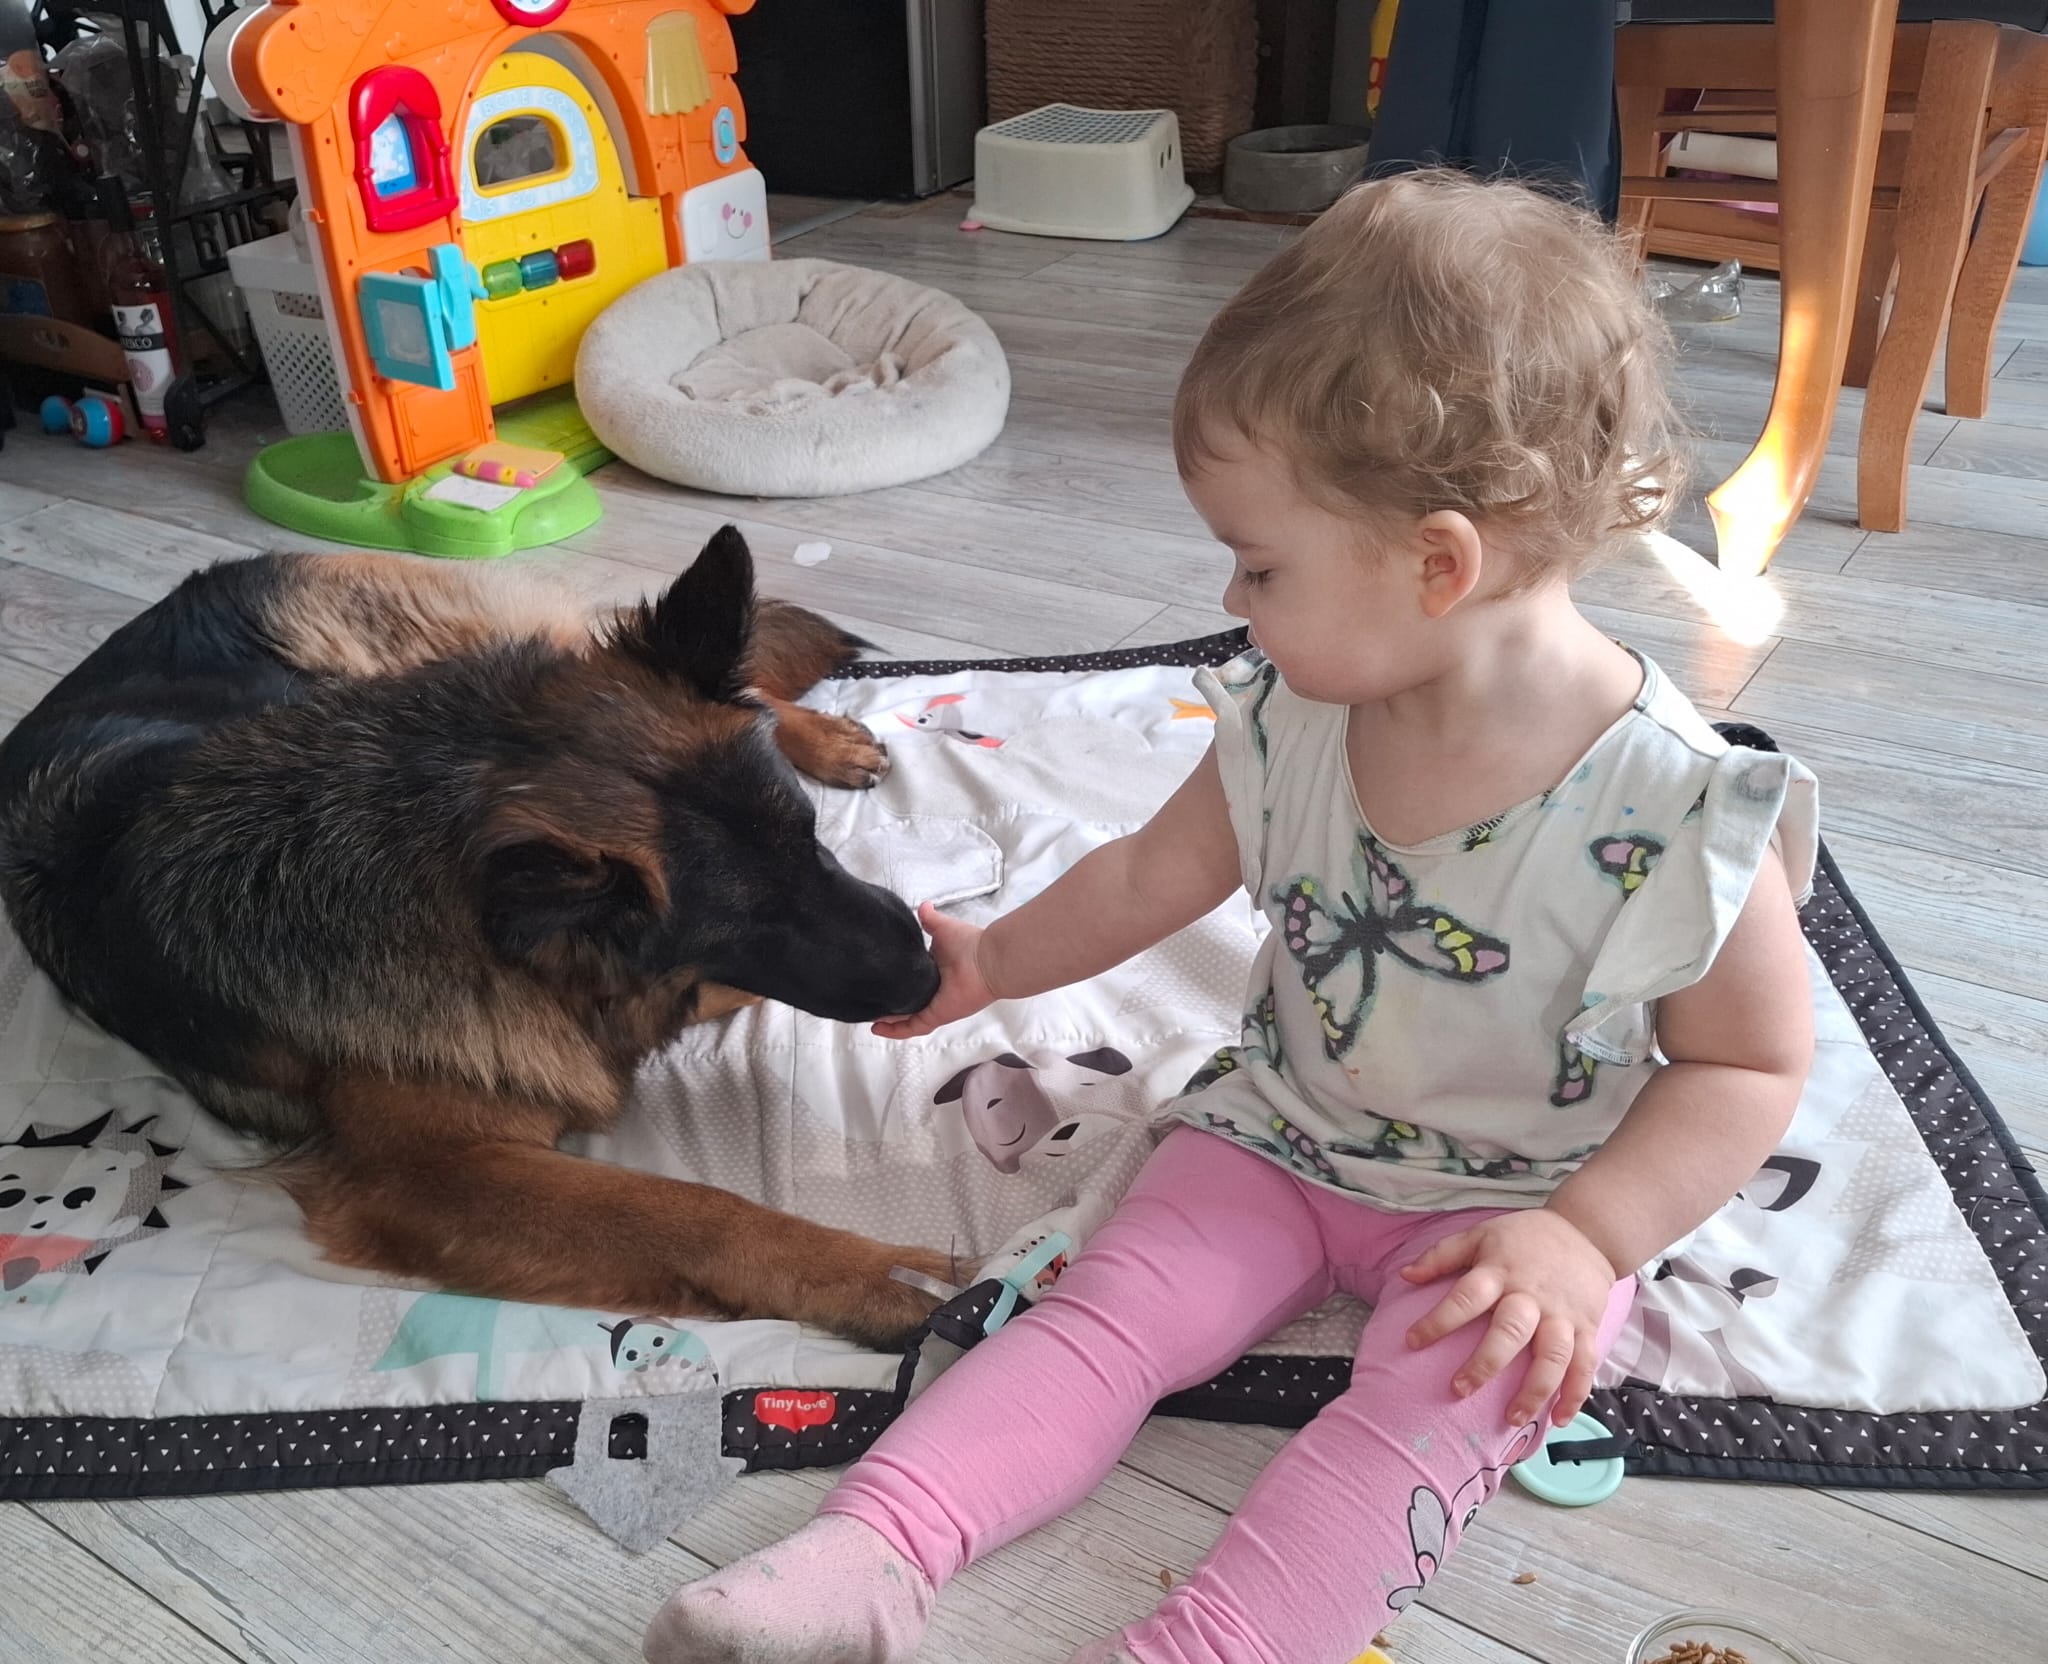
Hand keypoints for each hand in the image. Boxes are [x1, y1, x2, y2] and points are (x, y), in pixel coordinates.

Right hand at [871, 902, 997, 1038]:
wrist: (986, 960)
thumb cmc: (969, 944)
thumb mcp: (942, 927)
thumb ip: (930, 919)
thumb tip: (922, 905)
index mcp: (934, 971)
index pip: (910, 980)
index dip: (894, 981)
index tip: (875, 978)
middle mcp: (933, 990)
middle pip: (906, 1002)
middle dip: (887, 1005)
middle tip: (866, 1002)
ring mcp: (934, 1005)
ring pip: (905, 1018)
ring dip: (887, 1020)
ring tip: (866, 1017)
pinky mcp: (935, 1016)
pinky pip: (912, 1027)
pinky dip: (895, 1030)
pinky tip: (877, 1028)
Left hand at [1399, 1209, 1618, 1426]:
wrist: (1586, 1231)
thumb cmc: (1524, 1238)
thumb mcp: (1480, 1235)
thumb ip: (1442, 1255)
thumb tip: (1404, 1275)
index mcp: (1500, 1272)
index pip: (1466, 1297)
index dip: (1439, 1320)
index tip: (1412, 1342)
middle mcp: (1531, 1296)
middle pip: (1510, 1332)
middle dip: (1485, 1364)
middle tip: (1459, 1390)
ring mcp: (1562, 1314)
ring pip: (1552, 1356)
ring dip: (1534, 1390)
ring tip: (1512, 1419)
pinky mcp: (1587, 1327)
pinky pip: (1585, 1365)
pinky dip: (1575, 1395)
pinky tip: (1559, 1420)